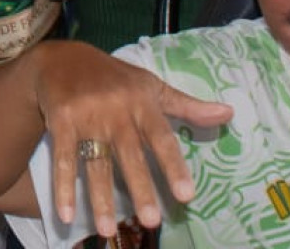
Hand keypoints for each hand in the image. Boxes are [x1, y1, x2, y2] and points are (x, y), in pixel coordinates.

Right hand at [28, 43, 231, 236]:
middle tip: (151, 221)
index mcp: (141, 102)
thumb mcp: (151, 86)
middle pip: (129, 153)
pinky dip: (63, 187)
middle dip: (140, 187)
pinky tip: (66, 214)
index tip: (186, 196)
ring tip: (108, 231)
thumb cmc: (114, 78)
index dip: (173, 166)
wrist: (60, 58)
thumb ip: (187, 105)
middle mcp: (115, 110)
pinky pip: (63, 159)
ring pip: (95, 162)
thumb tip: (229, 113)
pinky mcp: (61, 122)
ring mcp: (86, 116)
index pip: (161, 137)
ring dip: (100, 197)